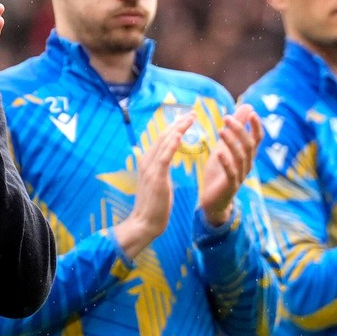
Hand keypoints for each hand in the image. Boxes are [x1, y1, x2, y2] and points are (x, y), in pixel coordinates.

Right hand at [113, 113, 194, 258]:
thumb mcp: (157, 183)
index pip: (162, 139)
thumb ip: (160, 171)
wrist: (144, 222)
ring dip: (178, 128)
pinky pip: (165, 156)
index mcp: (147, 162)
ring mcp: (150, 168)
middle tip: (192, 113)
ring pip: (164, 142)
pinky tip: (180, 134)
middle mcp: (146, 161)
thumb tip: (165, 163)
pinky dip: (172, 143)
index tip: (186, 119)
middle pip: (163, 136)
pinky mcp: (156, 176)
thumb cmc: (153, 207)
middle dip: (178, 123)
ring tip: (191, 118)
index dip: (174, 127)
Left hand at [199, 104, 262, 226]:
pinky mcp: (230, 186)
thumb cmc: (220, 171)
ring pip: (241, 157)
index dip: (256, 126)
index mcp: (247, 155)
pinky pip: (231, 173)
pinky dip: (226, 163)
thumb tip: (248, 106)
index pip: (257, 139)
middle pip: (249, 145)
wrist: (214, 200)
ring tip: (221, 130)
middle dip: (239, 130)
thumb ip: (235, 130)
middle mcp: (247, 164)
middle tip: (226, 117)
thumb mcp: (226, 147)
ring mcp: (240, 176)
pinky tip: (219, 153)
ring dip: (232, 143)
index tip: (251, 113)